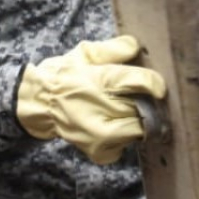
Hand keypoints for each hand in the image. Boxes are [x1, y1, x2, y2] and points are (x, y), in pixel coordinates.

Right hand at [16, 35, 164, 163]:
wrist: (39, 104)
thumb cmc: (64, 76)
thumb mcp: (85, 53)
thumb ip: (113, 49)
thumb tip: (136, 46)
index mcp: (100, 80)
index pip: (141, 82)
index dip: (155, 83)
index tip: (158, 86)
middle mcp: (101, 109)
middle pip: (144, 108)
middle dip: (146, 103)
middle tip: (141, 98)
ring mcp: (101, 135)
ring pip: (139, 129)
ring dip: (137, 120)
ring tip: (123, 111)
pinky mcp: (99, 152)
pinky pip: (126, 145)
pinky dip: (124, 137)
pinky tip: (112, 125)